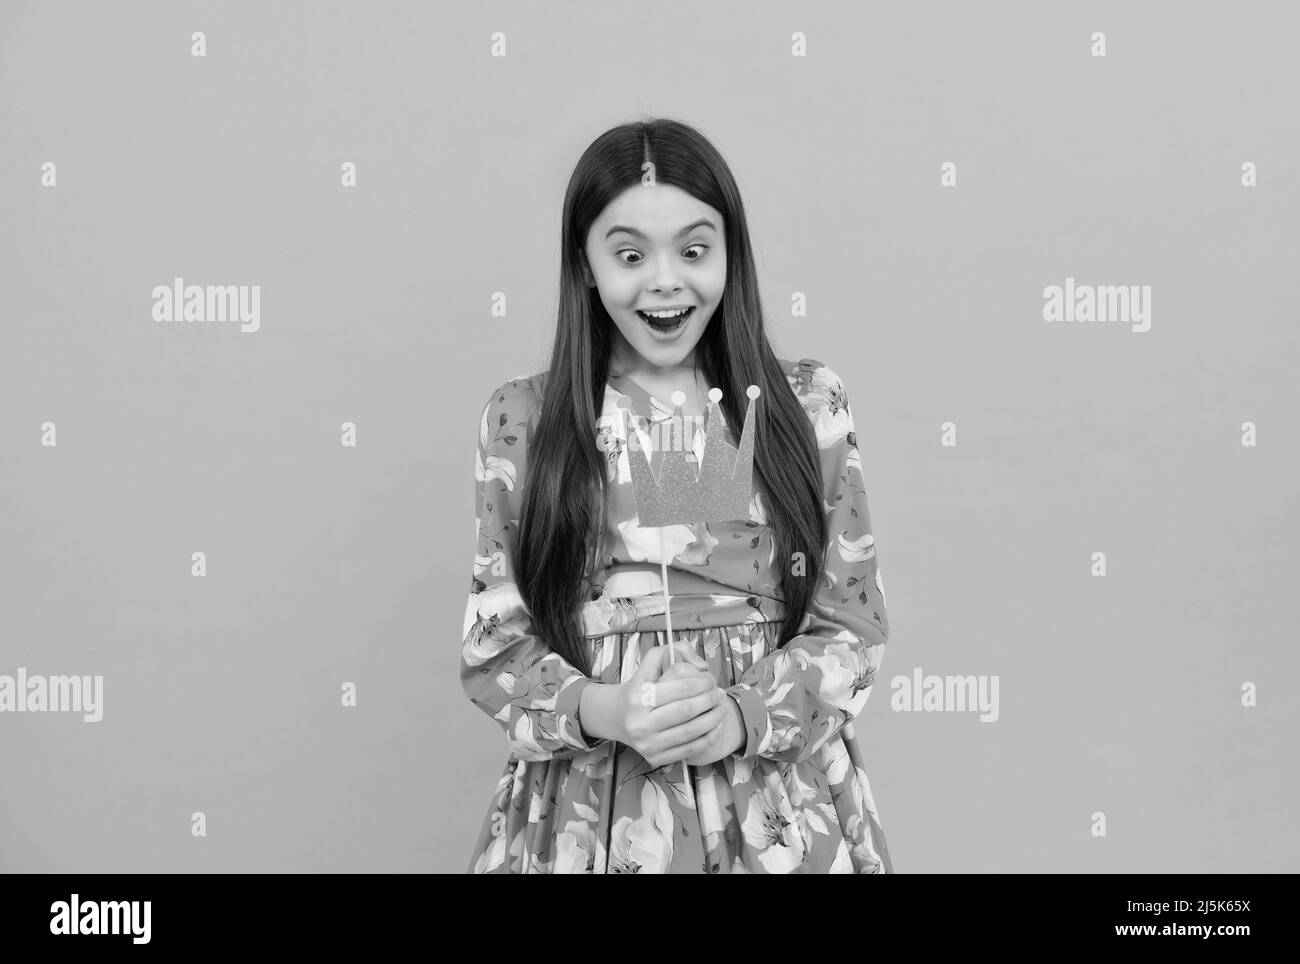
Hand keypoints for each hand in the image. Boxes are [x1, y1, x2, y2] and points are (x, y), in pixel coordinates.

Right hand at [645, 652, 746, 766]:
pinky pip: (690, 749)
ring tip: (722, 707)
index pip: (681, 688)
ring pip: (692, 731)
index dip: (703, 682)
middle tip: (720, 693)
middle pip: (687, 710)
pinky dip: (709, 737)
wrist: (618, 718)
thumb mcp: (651, 662)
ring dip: (714, 718)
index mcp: (638, 698)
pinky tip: (716, 725)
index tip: (711, 679)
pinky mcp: (655, 759)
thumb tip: (701, 665)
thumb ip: (675, 651)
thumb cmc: (640, 688)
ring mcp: (648, 744)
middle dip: (710, 699)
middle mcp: (640, 724)